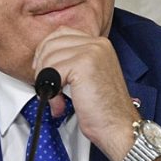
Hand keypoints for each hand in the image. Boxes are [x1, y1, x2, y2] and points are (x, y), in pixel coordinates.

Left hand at [32, 26, 138, 160]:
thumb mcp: (88, 77)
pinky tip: (60, 104)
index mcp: (99, 44)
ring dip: (45, 82)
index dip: (45, 51)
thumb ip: (72, 62)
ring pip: (49, 58)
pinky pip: (52, 72)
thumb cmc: (104, 110)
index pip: (60, 33)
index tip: (42, 70)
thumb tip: (44, 58)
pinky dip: (51, 92)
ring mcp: (92, 52)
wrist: (118, 127)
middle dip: (42, 66)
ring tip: (56, 100)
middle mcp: (97, 44)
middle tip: (46, 87)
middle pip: (51, 43)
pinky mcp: (84, 64)